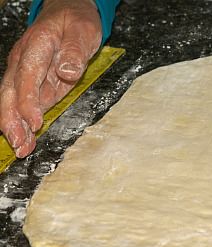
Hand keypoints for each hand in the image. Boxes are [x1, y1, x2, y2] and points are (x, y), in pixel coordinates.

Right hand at [0, 0, 100, 157]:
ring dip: (17, 126)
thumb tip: (66, 71)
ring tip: (22, 149)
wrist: (70, 13)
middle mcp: (25, 61)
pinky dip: (26, 122)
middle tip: (20, 144)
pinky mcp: (36, 83)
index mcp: (36, 46)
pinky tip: (28, 139)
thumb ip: (74, 51)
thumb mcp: (82, 30)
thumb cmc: (76, 20)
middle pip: (11, 92)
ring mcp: (28, 73)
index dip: (28, 101)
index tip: (34, 122)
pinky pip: (27, 104)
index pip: (27, 76)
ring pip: (15, 102)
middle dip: (13, 120)